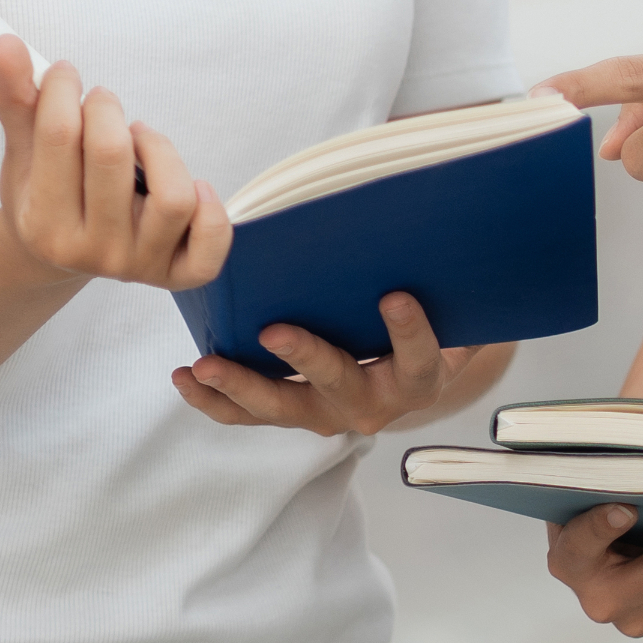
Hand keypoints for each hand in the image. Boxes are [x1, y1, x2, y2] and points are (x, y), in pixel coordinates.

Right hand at [0, 37, 230, 291]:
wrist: (63, 251)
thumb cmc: (45, 191)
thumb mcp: (22, 149)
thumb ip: (14, 97)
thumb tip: (6, 43)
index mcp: (42, 225)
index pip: (59, 135)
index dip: (61, 88)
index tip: (64, 73)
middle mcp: (91, 253)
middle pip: (112, 156)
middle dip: (106, 110)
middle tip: (101, 100)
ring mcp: (137, 265)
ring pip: (172, 196)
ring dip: (159, 149)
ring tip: (139, 137)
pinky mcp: (177, 274)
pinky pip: (211, 241)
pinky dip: (211, 210)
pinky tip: (192, 184)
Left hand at [172, 290, 515, 436]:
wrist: (411, 379)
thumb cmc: (430, 330)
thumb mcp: (454, 313)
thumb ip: (448, 283)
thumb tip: (447, 226)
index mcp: (419, 380)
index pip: (419, 360)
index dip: (410, 332)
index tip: (395, 297)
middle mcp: (373, 405)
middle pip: (337, 386)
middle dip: (305, 359)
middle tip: (276, 332)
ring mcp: (327, 413)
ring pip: (281, 407)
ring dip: (241, 387)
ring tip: (206, 365)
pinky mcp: (293, 413)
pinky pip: (250, 416)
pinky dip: (216, 400)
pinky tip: (187, 378)